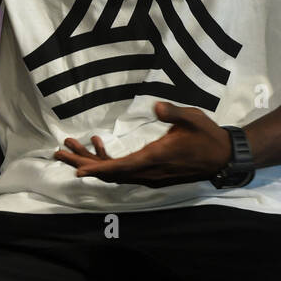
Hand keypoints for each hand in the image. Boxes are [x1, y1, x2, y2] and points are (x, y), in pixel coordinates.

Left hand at [52, 100, 233, 187]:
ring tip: (69, 146)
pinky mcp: (151, 172)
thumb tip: (157, 107)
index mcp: (155, 158)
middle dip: (83, 163)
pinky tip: (98, 142)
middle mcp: (148, 171)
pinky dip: (108, 160)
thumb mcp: (192, 118)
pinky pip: (123, 169)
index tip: (77, 171)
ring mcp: (149, 174)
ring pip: (114, 172)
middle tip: (59, 152)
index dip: (98, 169)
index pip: (121, 168)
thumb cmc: (206, 135)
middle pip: (110, 172)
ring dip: (91, 161)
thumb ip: (174, 113)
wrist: (221, 155)